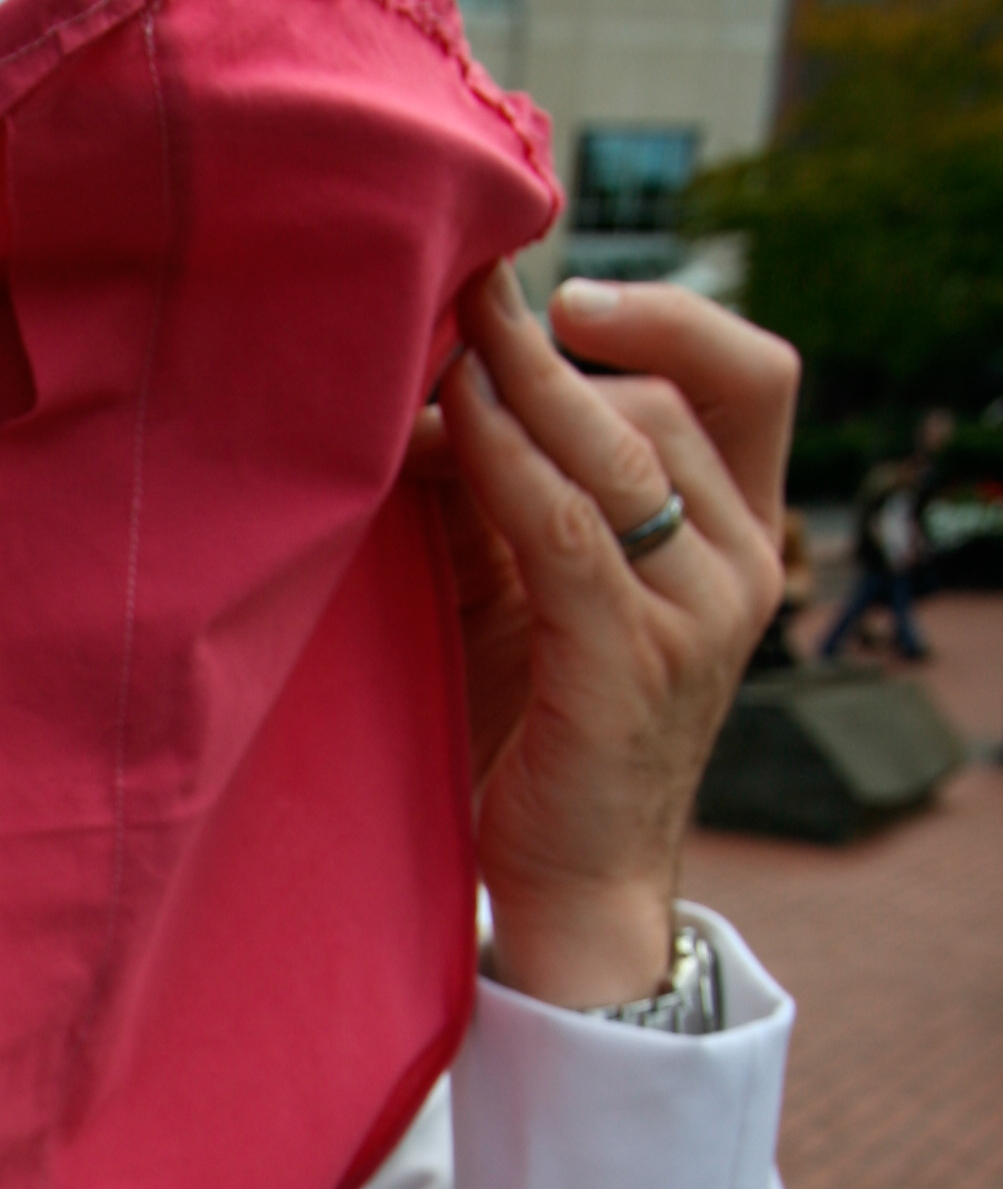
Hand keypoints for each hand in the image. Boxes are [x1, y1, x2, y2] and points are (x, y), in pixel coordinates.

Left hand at [408, 268, 794, 1008]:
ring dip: (520, 384)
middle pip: (665, 400)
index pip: (752, 377)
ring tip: (438, 344)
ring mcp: (697, 619)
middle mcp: (743, 570)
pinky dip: (501, 461)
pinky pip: (565, 526)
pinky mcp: (629, 664)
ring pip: (620, 449)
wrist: (573, 891)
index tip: (564, 297)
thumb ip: (532, 490)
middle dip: (551, 355)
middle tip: (455, 315)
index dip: (667, 317)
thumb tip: (450, 374)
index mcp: (743, 540)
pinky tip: (446, 428)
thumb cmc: (545, 733)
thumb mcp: (552, 587)